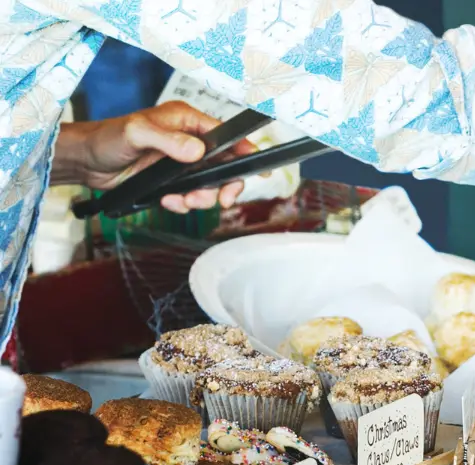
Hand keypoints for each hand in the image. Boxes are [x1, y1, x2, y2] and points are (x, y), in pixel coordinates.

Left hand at [54, 102, 256, 212]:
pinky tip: (168, 201)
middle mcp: (189, 141)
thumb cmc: (106, 137)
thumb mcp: (137, 132)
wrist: (86, 162)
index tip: (258, 167)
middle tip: (221, 201)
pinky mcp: (172, 181)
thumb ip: (168, 139)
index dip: (244, 151)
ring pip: (209, 185)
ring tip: (182, 201)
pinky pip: (190, 196)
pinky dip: (183, 204)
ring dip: (201, 198)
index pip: (226, 136)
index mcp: (187, 121)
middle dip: (223, 186)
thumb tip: (196, 151)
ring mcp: (182, 163)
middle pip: (225, 166)